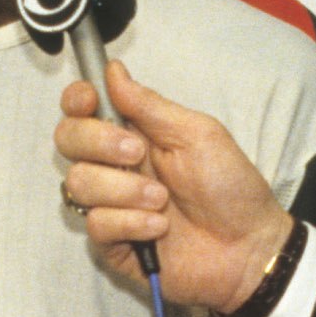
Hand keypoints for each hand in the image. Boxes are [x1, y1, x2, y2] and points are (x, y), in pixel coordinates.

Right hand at [53, 63, 293, 314]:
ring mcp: (110, 204)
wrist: (247, 246)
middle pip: (67, 140)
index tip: (89, 101)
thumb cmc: (230, 186)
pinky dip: (131, 222)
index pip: (82, 110)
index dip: (76, 100)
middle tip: (137, 152)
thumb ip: (150, 105)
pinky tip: (160, 228)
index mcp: (132, 133)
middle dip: (98, 142)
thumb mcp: (197, 134)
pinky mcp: (112, 242)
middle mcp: (114, 166)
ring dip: (123, 189)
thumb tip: (113, 70)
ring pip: (78, 183)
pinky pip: (96, 224)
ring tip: (162, 199)